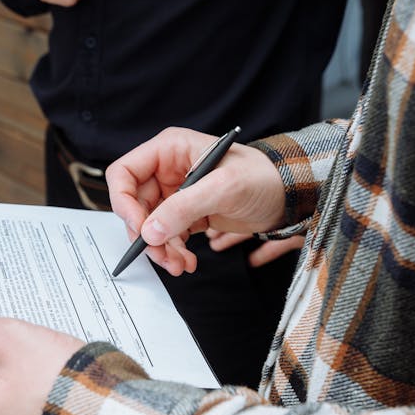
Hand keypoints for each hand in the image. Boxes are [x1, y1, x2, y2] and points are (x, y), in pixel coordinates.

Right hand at [106, 127, 286, 276]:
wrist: (290, 195)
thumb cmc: (262, 177)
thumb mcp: (223, 188)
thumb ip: (184, 208)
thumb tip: (150, 231)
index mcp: (169, 150)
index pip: (124, 173)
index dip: (124, 202)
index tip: (140, 228)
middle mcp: (168, 170)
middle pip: (134, 205)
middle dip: (146, 234)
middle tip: (162, 255)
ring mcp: (176, 194)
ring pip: (150, 225)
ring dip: (160, 249)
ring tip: (180, 264)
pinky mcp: (187, 214)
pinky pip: (167, 236)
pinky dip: (173, 252)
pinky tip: (188, 261)